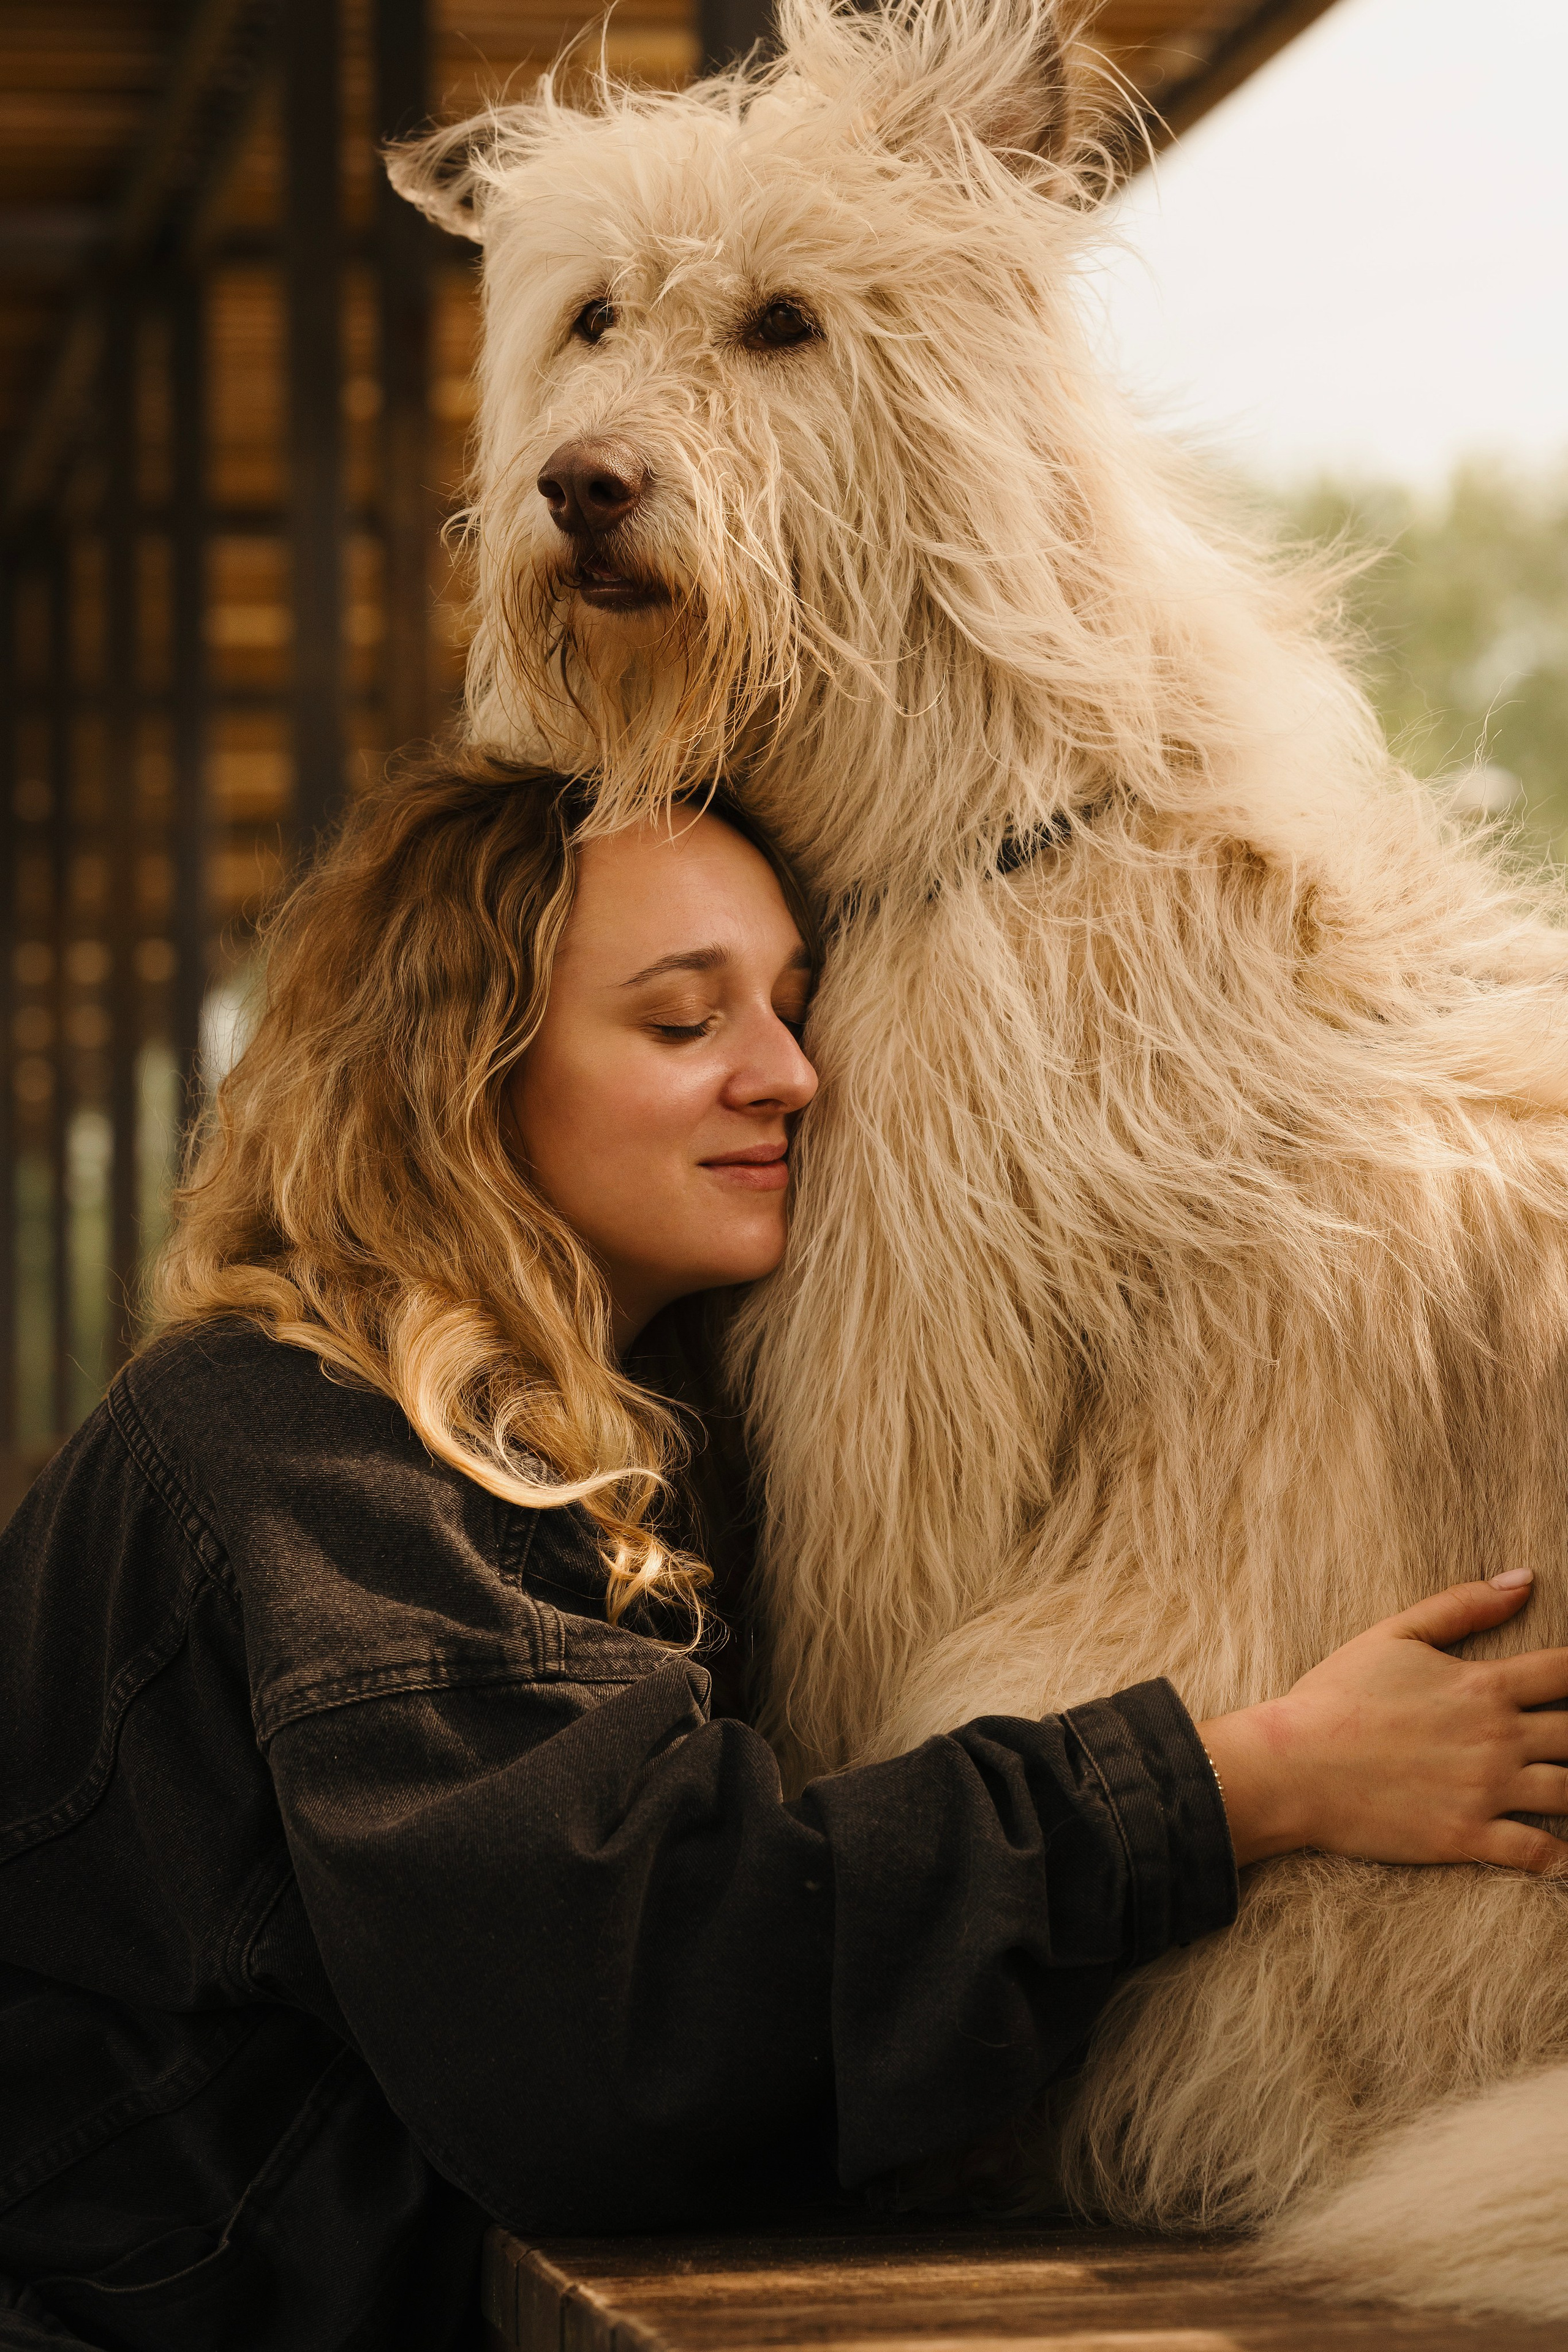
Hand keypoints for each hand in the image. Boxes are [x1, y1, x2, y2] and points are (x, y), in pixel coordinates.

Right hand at [1198, 1570, 1567, 1871]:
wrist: (1292, 1765)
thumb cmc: (1336, 1696)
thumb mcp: (1394, 1634)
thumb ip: (1462, 1606)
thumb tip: (1524, 1579)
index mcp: (1482, 1685)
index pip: (1564, 1671)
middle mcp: (1496, 1738)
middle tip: (1567, 1737)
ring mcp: (1484, 1791)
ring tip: (1565, 1785)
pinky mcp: (1466, 1837)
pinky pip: (1538, 1853)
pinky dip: (1558, 1855)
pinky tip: (1559, 1850)